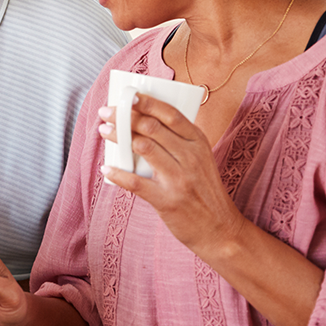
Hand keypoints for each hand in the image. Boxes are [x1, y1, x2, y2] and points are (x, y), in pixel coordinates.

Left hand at [98, 93, 245, 253]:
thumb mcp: (200, 159)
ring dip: (118, 137)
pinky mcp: (168, 200)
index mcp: (199, 142)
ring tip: (104, 131)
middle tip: (107, 112)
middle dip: (125, 116)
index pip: (170, 114)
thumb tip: (141, 120)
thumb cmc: (203, 190)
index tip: (127, 95)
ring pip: (143, 147)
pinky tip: (107, 169)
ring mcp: (180, 179)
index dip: (146, 102)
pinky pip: (136, 183)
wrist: (221, 230)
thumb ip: (178, 141)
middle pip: (152, 127)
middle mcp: (191, 157)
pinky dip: (117, 174)